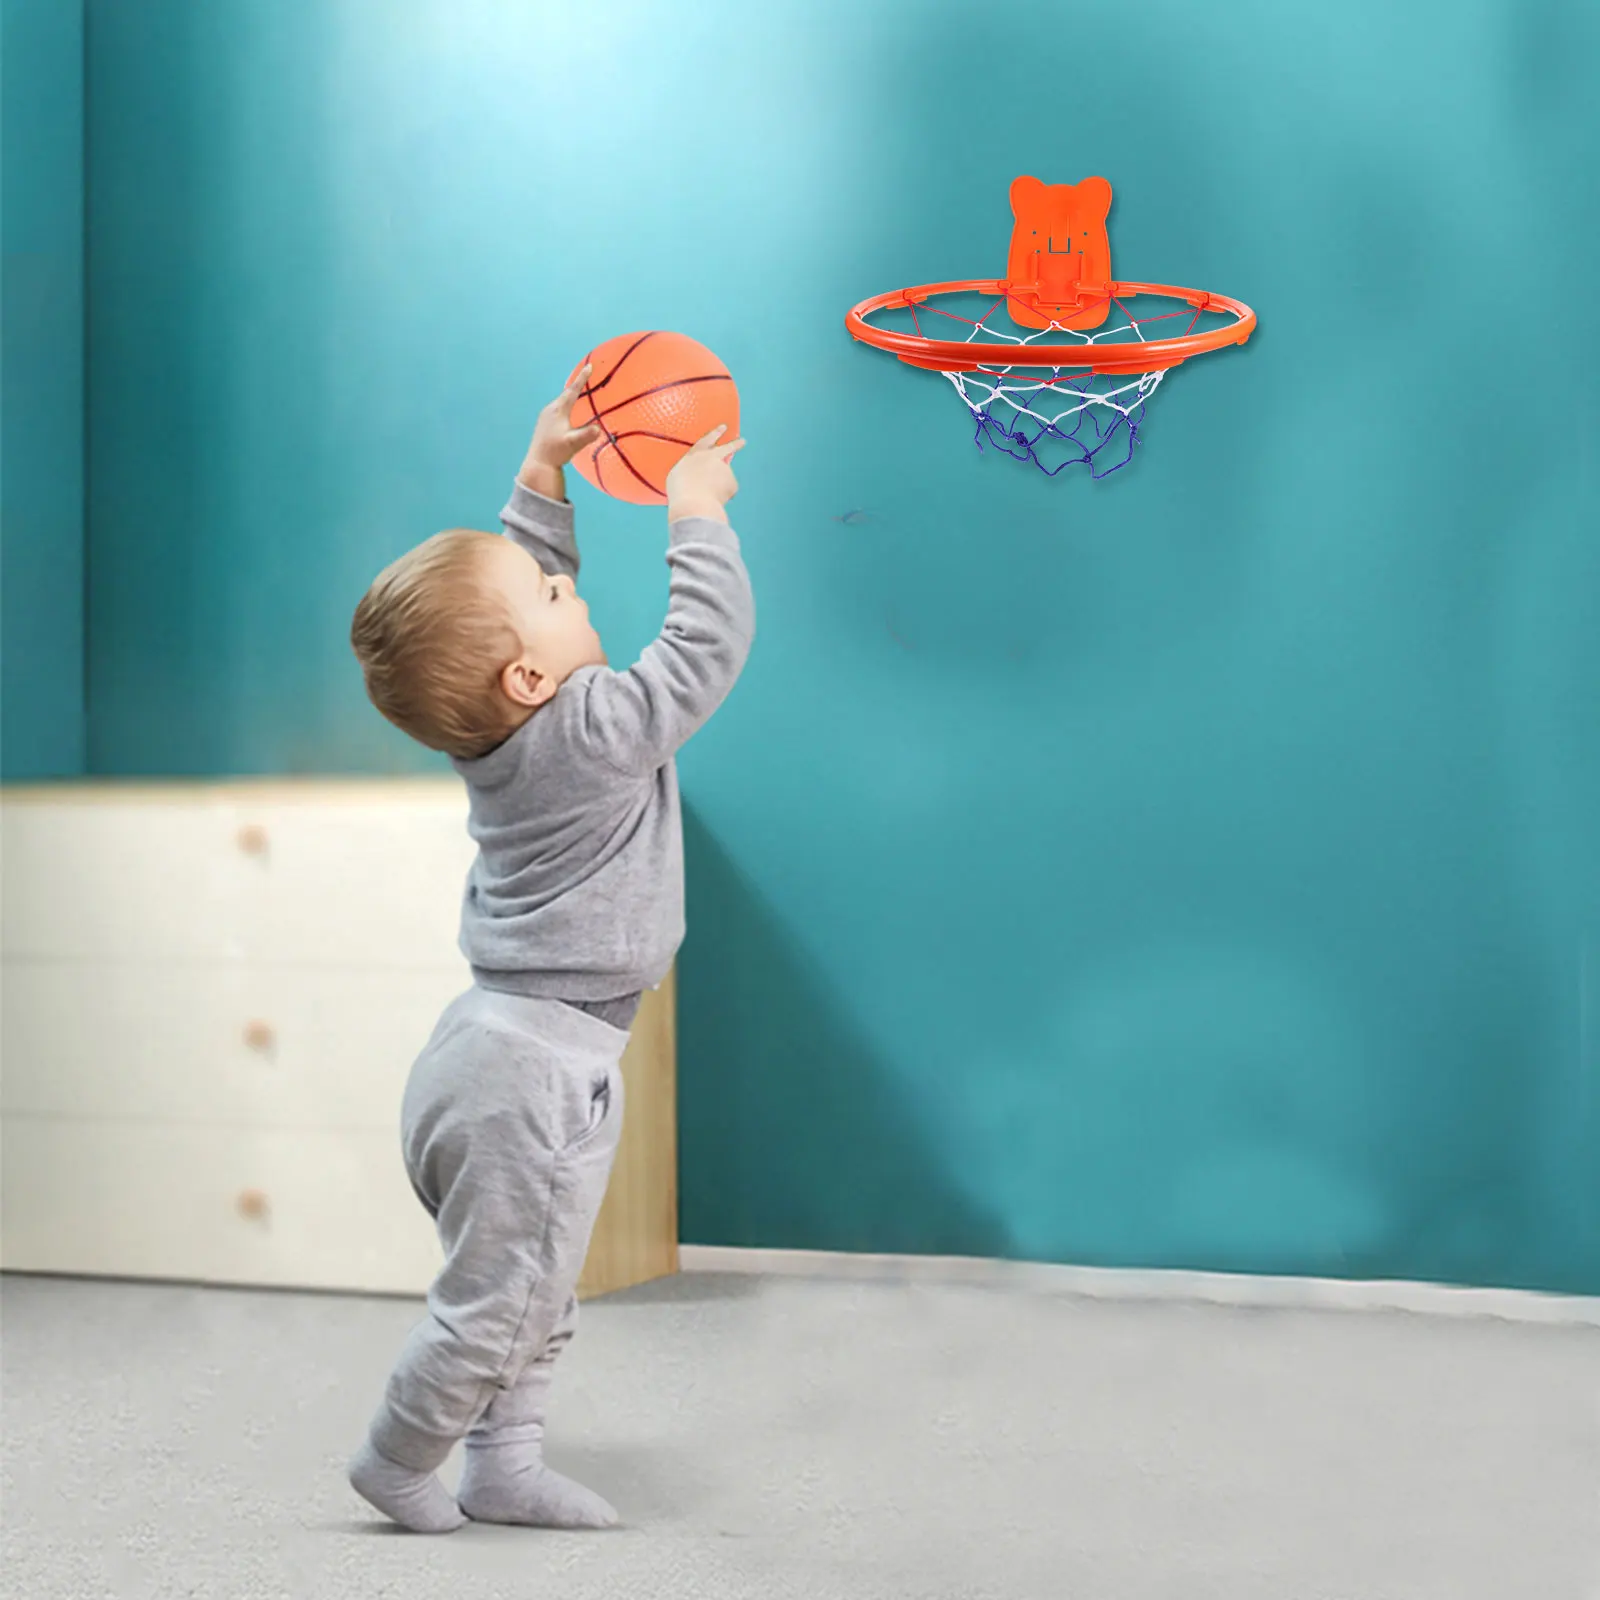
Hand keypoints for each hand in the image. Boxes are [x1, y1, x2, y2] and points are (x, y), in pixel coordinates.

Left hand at [518, 367, 604, 497]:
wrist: (539, 463)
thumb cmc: (556, 452)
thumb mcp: (573, 444)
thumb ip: (586, 435)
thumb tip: (599, 428)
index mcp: (559, 410)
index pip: (572, 391)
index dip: (582, 379)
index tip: (589, 366)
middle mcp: (551, 410)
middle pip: (566, 394)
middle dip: (577, 386)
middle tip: (586, 376)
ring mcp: (545, 416)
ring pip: (562, 402)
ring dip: (571, 396)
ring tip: (579, 392)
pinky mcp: (544, 423)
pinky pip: (558, 409)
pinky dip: (566, 405)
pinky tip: (568, 412)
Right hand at [665, 426, 744, 523]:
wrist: (693, 502)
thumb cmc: (680, 491)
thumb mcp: (678, 477)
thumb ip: (690, 471)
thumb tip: (696, 477)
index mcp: (694, 455)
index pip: (705, 441)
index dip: (714, 435)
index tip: (723, 428)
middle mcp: (710, 457)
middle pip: (726, 448)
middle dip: (734, 444)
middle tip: (742, 441)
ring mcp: (723, 468)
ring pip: (725, 476)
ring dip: (723, 482)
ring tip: (711, 494)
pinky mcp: (732, 481)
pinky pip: (728, 491)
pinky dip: (723, 497)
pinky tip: (714, 501)